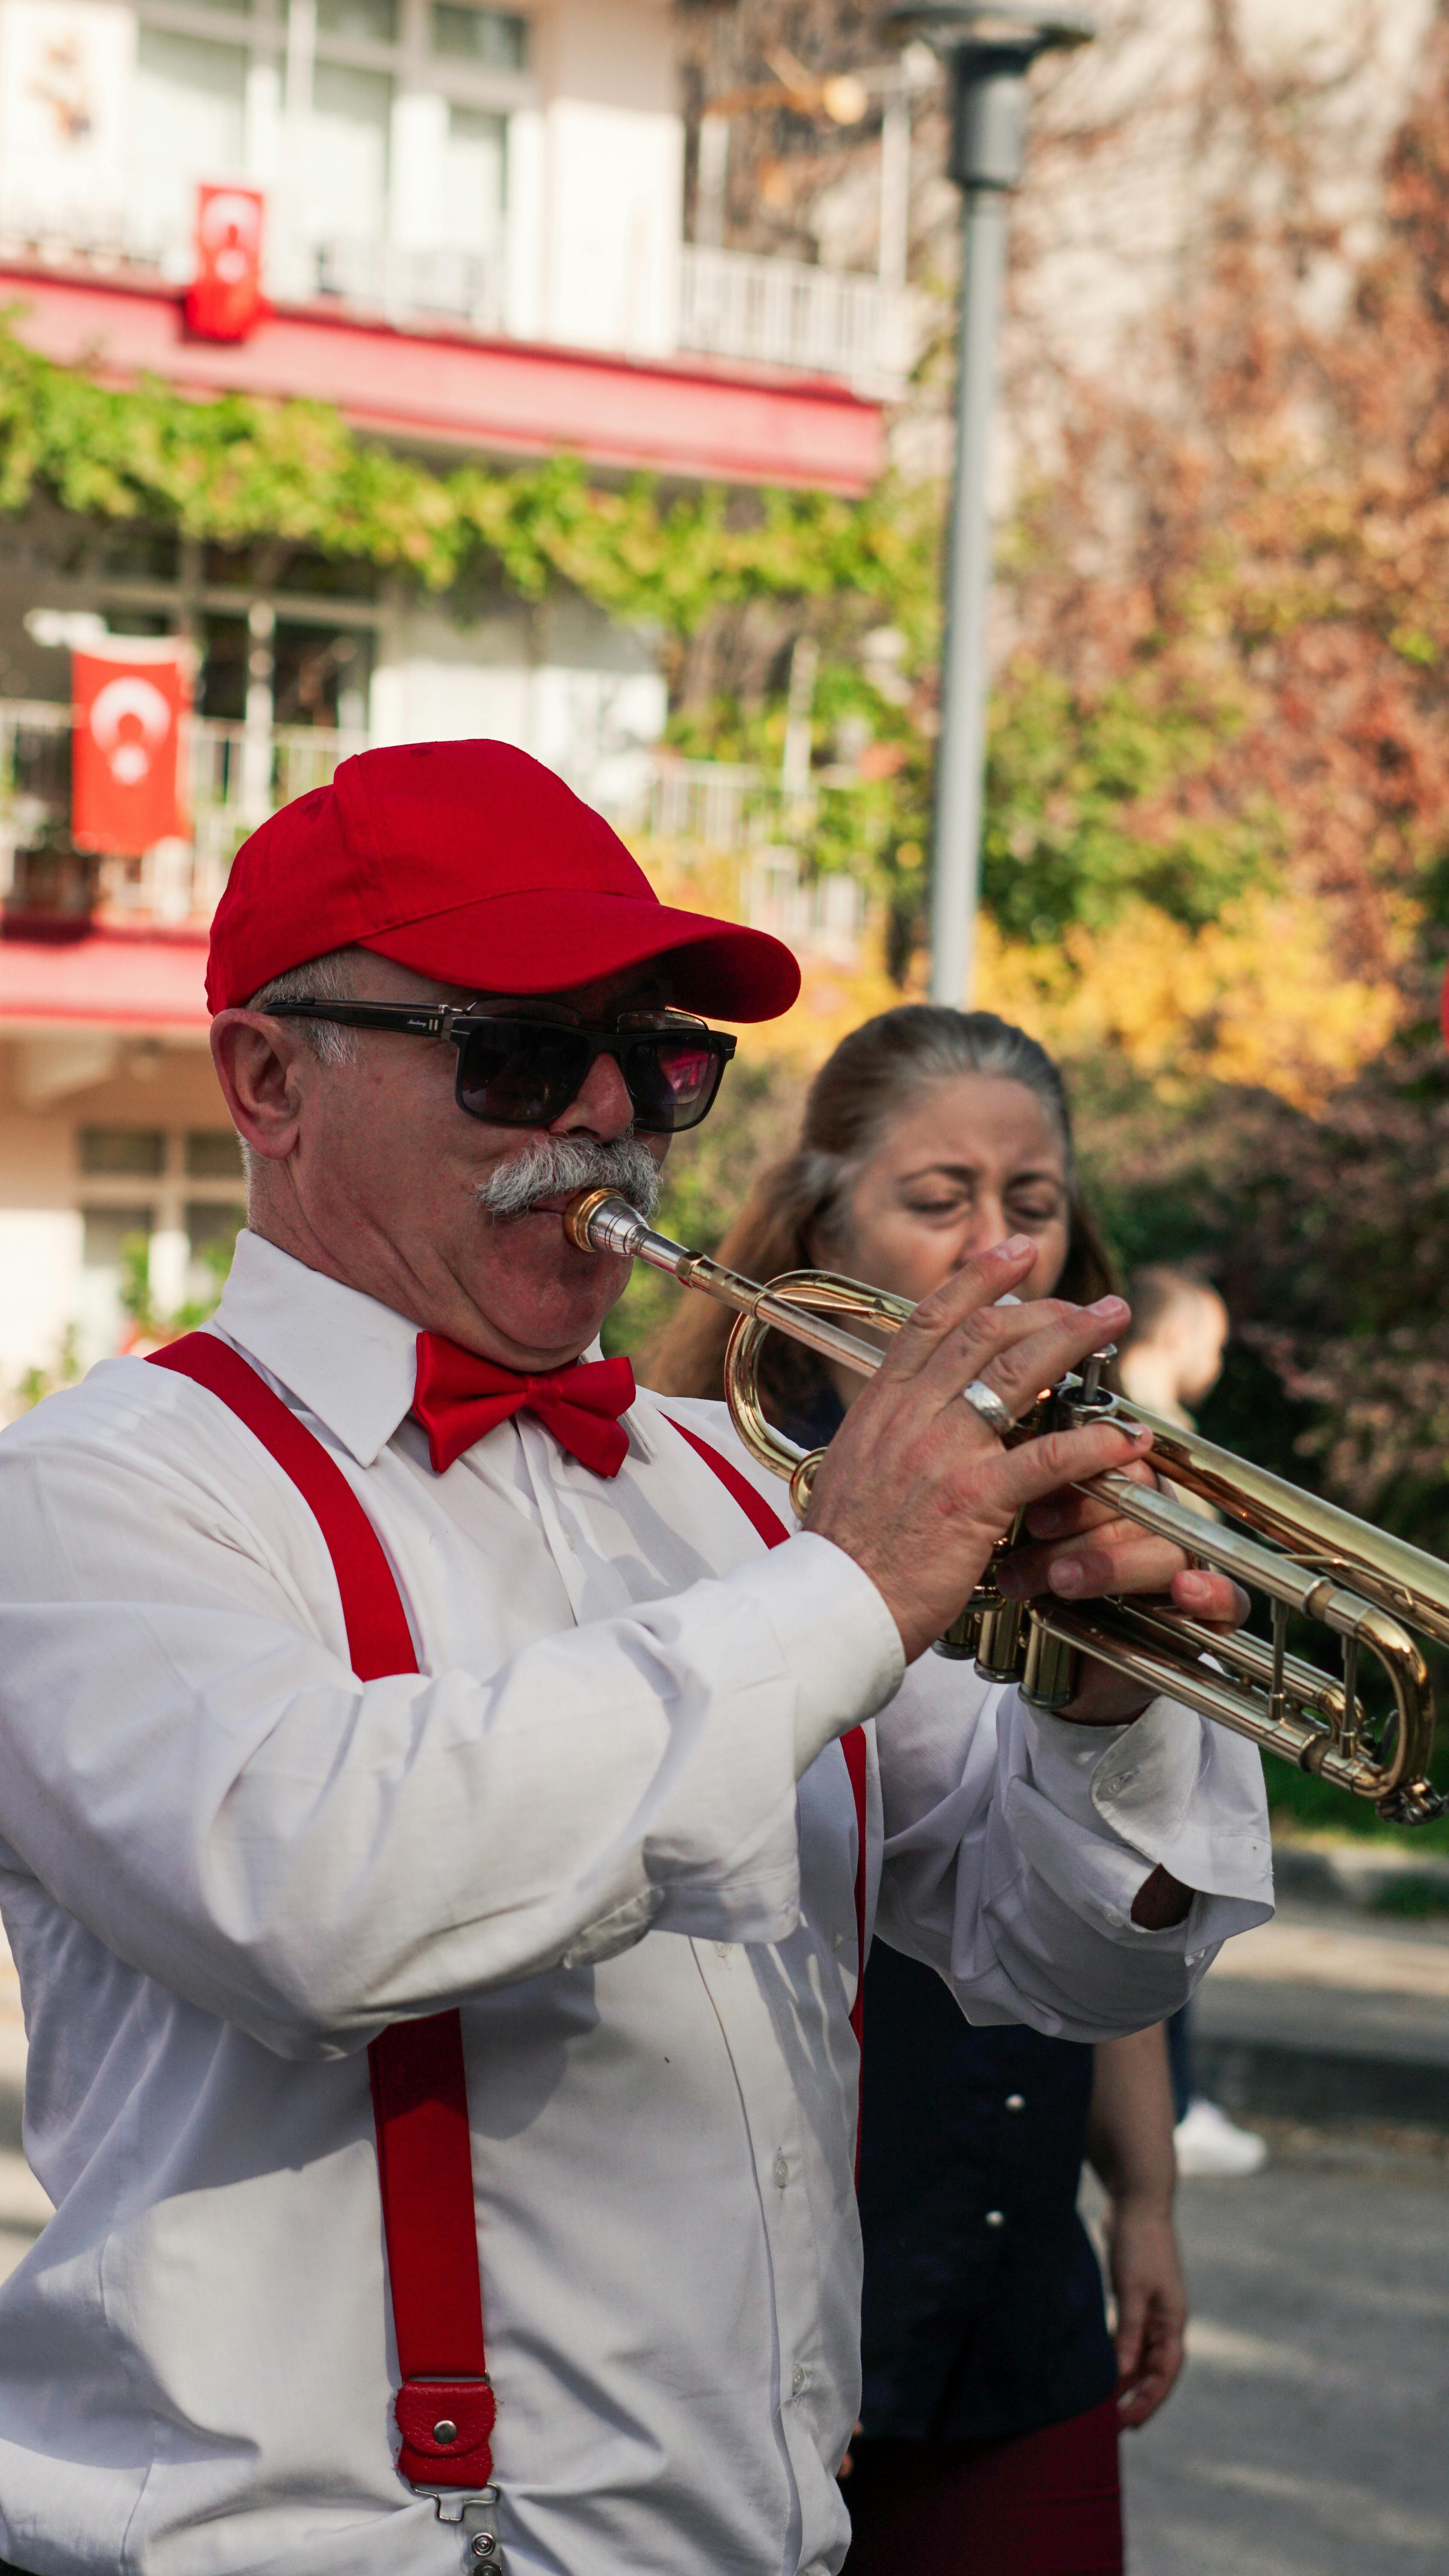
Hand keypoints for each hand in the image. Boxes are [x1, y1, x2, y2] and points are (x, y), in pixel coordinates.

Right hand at [805, 1239, 1152, 1664]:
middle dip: (1043, 1303)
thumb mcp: (856, 1467)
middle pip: (983, 1334)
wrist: (834, 1604)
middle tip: (1090, 1300)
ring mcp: (943, 1453)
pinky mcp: (974, 1500)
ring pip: (1016, 1373)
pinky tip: (1124, 1436)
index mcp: (881, 1405)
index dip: (977, 1278)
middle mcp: (911, 1416)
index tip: (1013, 1252)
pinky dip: (1092, 1444)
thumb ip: (890, 1432)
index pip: (930, 1320)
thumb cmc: (848, 1549)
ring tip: (1112, 1321)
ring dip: (1072, 1339)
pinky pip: (1045, 1458)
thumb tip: (918, 1410)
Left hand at [995, 1465, 1249, 1726]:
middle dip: (1081, 1517)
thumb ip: (1032, 1509)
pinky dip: (1209, 1592)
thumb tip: (1006, 1475)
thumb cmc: (1049, 1592)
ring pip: (1166, 1548)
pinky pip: (1229, 1597)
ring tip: (1059, 1580)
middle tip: (1034, 1532)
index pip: (1113, 1463)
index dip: (1076, 1474)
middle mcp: (1161, 1520)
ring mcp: (1188, 1563)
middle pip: (1137, 1502)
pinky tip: (1183, 1590)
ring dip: (1112, 1562)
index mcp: (1125, 1491)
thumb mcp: (1033, 1548)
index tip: (1032, 1500)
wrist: (1070, 1667)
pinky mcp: (1211, 1611)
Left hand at [1106, 2200, 1186, 2428]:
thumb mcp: (1132, 2291)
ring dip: (1125, 2378)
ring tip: (1104, 2403)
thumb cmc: (1138, 2244)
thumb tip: (1122, 2375)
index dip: (1149, 2400)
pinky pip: (1128, 2336)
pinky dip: (1117, 2353)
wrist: (1136, 2201)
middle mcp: (1166, 2319)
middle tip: (1113, 2423)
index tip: (1130, 2423)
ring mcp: (1151, 2308)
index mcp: (1172, 2320)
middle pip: (1153, 2369)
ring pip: (1140, 2354)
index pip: (1165, 2372)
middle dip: (1136, 2396)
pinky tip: (1100, 2366)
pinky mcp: (1134, 2296)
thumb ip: (1128, 2333)